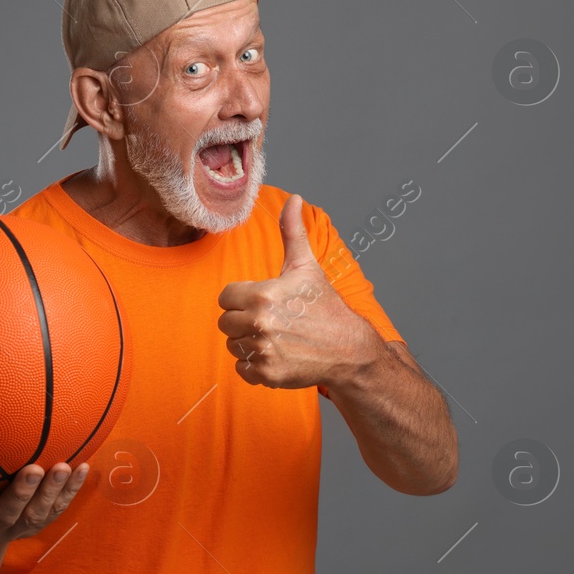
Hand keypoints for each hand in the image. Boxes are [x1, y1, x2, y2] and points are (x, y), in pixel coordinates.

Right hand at [0, 448, 88, 547]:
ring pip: (38, 515)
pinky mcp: (39, 521)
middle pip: (9, 516)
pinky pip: (58, 508)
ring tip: (65, 465)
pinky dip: (72, 490)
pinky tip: (86, 464)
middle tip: (34, 467)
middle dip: (23, 494)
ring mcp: (18, 528)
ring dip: (54, 493)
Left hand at [216, 193, 381, 389]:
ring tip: (275, 337)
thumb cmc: (325, 306)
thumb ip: (292, 232)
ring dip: (248, 342)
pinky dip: (254, 365)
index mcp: (263, 294)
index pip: (225, 297)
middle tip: (270, 320)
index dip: (241, 298)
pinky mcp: (266, 374)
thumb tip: (293, 199)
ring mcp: (262, 351)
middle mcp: (259, 323)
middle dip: (243, 320)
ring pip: (233, 345)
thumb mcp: (306, 267)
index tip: (262, 301)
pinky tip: (276, 354)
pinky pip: (241, 368)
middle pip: (225, 322)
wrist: (348, 349)